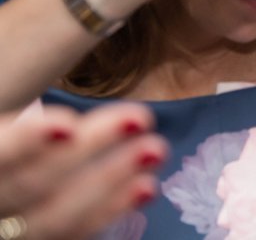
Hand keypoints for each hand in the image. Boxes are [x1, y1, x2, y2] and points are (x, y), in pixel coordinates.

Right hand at [0, 103, 166, 239]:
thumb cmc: (14, 152)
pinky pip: (72, 234)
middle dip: (87, 150)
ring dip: (110, 183)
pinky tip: (145, 186)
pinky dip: (110, 209)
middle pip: (31, 184)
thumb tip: (73, 113)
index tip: (69, 126)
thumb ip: (29, 127)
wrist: (7, 194)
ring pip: (56, 217)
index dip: (27, 141)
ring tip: (155, 152)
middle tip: (141, 118)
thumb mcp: (7, 127)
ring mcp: (13, 229)